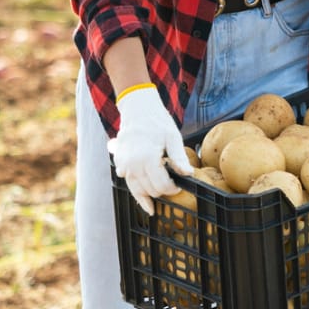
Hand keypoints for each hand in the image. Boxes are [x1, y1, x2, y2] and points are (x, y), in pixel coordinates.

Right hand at [108, 85, 193, 214]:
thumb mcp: (172, 137)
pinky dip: (137, 191)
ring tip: (158, 199)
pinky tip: (146, 198)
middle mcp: (133, 165)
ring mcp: (124, 166)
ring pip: (137, 191)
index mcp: (147, 158)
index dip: (173, 188)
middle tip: (172, 184)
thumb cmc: (156, 122)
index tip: (179, 185)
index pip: (162, 185)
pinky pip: (129, 184)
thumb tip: (188, 175)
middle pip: (150, 190)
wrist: (138, 110)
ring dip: (149, 194)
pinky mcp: (120, 165)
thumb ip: (179, 158)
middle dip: (163, 190)